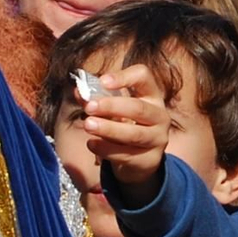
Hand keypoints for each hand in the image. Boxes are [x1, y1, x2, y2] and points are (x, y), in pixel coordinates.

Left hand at [83, 63, 169, 194]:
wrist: (138, 159)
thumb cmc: (125, 125)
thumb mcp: (112, 110)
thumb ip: (95, 99)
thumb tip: (78, 92)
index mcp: (150, 95)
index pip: (143, 77)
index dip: (124, 77)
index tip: (103, 81)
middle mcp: (159, 116)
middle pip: (138, 108)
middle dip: (112, 107)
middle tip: (89, 107)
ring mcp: (157, 139)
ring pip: (134, 134)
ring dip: (108, 129)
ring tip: (88, 125)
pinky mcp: (150, 160)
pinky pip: (127, 155)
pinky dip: (107, 149)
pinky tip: (91, 144)